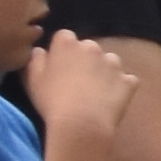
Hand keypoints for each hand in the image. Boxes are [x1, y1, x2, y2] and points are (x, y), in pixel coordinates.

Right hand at [31, 27, 142, 147]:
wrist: (82, 123)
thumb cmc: (51, 100)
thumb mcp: (32, 79)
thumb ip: (35, 59)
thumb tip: (40, 50)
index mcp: (67, 44)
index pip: (64, 37)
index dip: (61, 50)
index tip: (59, 65)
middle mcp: (93, 48)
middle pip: (88, 48)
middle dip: (83, 59)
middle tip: (76, 80)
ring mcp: (114, 63)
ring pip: (109, 61)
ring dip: (103, 71)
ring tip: (95, 91)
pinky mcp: (129, 81)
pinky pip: (126, 80)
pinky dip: (121, 86)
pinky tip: (111, 99)